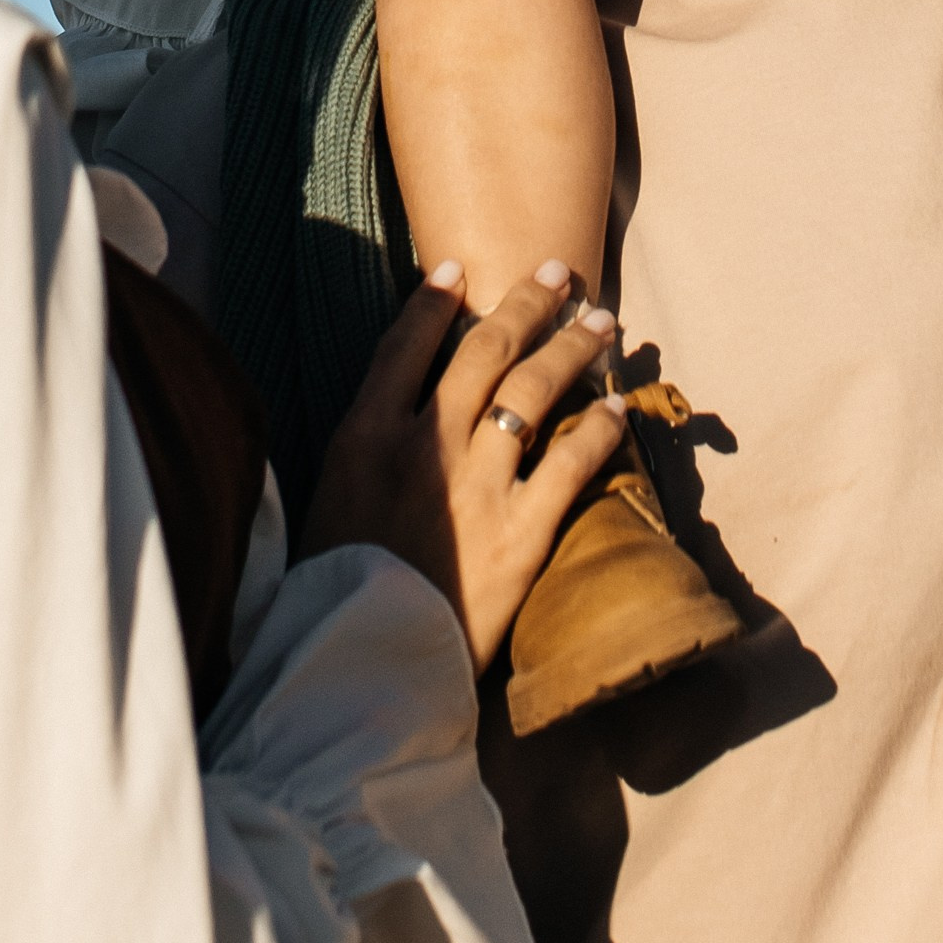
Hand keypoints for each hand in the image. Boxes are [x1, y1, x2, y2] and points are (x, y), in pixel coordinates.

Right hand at [300, 259, 627, 672]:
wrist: (359, 670)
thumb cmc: (335, 595)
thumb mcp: (327, 504)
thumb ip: (359, 456)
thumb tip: (387, 420)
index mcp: (362, 437)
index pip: (400, 347)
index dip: (431, 304)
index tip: (457, 271)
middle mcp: (420, 447)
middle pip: (482, 352)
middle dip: (525, 304)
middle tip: (558, 277)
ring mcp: (473, 488)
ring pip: (532, 390)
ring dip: (572, 348)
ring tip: (601, 325)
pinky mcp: (518, 535)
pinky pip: (569, 465)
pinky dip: (596, 430)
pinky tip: (615, 410)